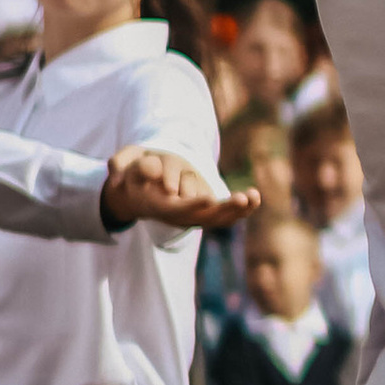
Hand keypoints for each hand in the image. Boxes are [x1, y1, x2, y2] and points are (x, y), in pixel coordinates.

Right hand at [101, 147, 256, 232]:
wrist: (138, 195)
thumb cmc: (134, 178)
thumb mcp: (129, 168)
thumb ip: (135, 166)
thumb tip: (153, 167)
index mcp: (160, 207)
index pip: (177, 209)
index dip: (192, 205)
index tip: (209, 198)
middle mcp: (179, 216)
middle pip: (203, 217)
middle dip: (223, 209)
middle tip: (240, 198)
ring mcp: (194, 217)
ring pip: (218, 218)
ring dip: (237, 210)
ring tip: (253, 196)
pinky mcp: (205, 213)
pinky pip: (226, 215)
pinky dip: (242, 209)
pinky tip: (255, 198)